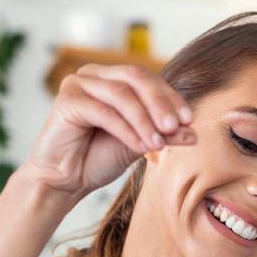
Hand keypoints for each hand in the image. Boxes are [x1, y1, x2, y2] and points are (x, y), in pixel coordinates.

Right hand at [25, 64, 195, 196]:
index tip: (188, 120)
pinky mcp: (66, 101)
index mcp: (111, 78)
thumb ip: (163, 134)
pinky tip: (140, 148)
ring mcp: (77, 84)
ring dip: (144, 120)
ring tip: (158, 144)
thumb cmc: (97, 159)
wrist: (64, 181)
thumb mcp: (139, 144)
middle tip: (176, 127)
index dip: (170, 97)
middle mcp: (94, 74)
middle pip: (136, 77)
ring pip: (121, 94)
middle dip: (160, 103)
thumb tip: (192, 132)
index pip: (147, 79)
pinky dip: (126, 130)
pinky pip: (104, 112)